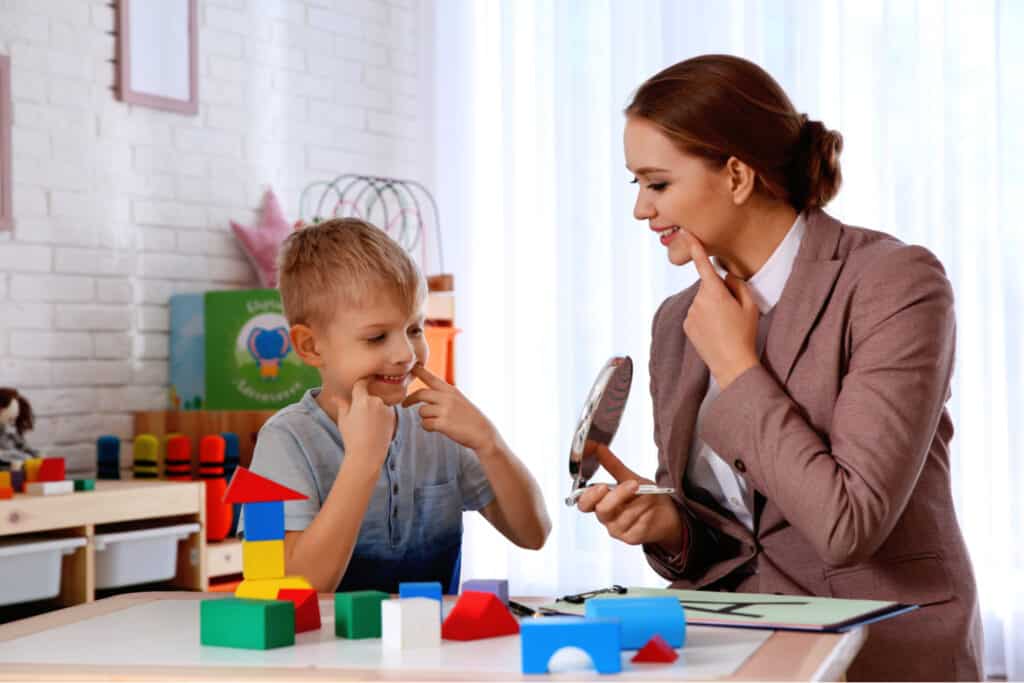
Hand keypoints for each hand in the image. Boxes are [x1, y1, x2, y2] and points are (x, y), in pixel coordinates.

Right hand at [334, 379, 391, 466]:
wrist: (368, 454)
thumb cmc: (352, 437)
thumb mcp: (343, 420)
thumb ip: (342, 404)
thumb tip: (335, 396)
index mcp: (362, 400)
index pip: (362, 383)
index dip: (360, 384)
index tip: (359, 386)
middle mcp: (376, 401)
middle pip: (370, 395)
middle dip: (365, 401)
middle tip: (359, 415)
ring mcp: (387, 409)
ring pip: (379, 403)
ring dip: (374, 408)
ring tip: (367, 424)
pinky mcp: (393, 416)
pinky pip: (386, 411)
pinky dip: (381, 415)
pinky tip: (375, 428)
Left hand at [402, 365, 496, 451]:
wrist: (483, 432)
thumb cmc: (470, 417)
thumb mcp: (459, 400)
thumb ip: (444, 395)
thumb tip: (424, 395)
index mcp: (451, 390)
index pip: (431, 378)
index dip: (420, 371)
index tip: (412, 366)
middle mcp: (447, 397)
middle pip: (420, 394)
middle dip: (409, 399)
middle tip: (404, 404)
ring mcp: (445, 410)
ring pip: (421, 411)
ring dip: (425, 417)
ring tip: (435, 421)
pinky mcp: (443, 424)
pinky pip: (425, 424)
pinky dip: (427, 427)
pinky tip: (436, 428)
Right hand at [576, 443, 683, 552]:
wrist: (667, 514)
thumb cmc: (645, 497)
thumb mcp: (629, 477)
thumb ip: (611, 464)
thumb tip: (596, 446)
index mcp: (600, 503)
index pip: (584, 504)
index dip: (588, 496)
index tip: (601, 485)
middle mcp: (606, 518)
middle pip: (602, 510)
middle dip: (618, 496)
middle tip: (632, 485)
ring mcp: (617, 530)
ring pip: (624, 515)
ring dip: (640, 502)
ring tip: (649, 496)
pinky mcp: (631, 538)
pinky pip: (637, 523)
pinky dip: (647, 512)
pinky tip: (651, 509)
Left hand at [684, 238, 759, 388]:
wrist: (731, 364)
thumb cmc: (744, 334)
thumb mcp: (750, 306)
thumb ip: (738, 285)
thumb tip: (727, 277)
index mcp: (714, 292)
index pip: (704, 265)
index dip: (696, 247)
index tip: (687, 233)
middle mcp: (698, 300)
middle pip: (708, 286)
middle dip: (718, 291)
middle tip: (732, 311)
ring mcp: (690, 313)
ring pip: (702, 300)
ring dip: (711, 306)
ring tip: (725, 324)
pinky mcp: (686, 325)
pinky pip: (696, 313)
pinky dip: (705, 318)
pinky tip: (716, 331)